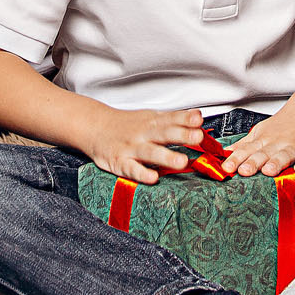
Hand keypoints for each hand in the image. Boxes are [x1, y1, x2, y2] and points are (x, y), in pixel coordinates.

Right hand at [82, 106, 205, 183]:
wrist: (96, 127)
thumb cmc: (129, 125)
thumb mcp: (151, 118)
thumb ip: (174, 119)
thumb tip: (198, 117)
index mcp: (153, 122)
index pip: (171, 118)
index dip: (186, 119)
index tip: (199, 120)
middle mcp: (144, 134)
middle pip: (164, 133)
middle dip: (181, 135)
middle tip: (198, 137)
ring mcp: (132, 148)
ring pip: (150, 152)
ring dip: (166, 156)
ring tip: (182, 161)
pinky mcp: (120, 162)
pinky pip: (131, 169)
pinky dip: (141, 173)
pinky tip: (152, 177)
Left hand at [221, 106, 294, 176]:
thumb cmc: (282, 126)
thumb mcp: (260, 132)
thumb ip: (244, 145)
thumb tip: (225, 153)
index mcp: (263, 141)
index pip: (247, 151)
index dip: (236, 159)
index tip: (227, 168)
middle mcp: (277, 143)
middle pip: (264, 154)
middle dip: (253, 163)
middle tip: (244, 171)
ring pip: (284, 155)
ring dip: (276, 163)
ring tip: (269, 171)